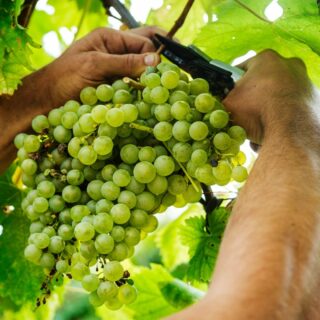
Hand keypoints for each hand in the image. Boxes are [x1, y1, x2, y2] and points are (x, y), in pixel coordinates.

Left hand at [0, 26, 163, 172]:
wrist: (48, 100)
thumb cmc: (65, 77)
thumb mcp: (94, 65)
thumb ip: (125, 61)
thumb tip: (156, 59)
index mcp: (110, 38)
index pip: (143, 39)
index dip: (157, 51)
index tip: (166, 68)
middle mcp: (116, 52)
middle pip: (146, 50)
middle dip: (161, 60)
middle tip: (175, 75)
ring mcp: (117, 70)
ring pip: (143, 69)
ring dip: (152, 77)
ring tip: (164, 87)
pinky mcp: (116, 86)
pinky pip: (135, 84)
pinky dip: (143, 90)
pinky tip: (149, 96)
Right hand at [223, 50, 312, 143]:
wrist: (291, 132)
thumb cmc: (257, 111)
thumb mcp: (228, 104)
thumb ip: (221, 100)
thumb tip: (218, 104)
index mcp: (266, 59)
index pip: (242, 69)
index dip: (233, 85)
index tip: (230, 98)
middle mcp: (290, 65)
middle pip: (263, 83)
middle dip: (254, 100)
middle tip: (245, 116)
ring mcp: (306, 82)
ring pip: (279, 97)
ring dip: (268, 111)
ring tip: (259, 129)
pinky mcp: (315, 101)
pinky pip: (292, 110)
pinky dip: (283, 120)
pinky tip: (275, 132)